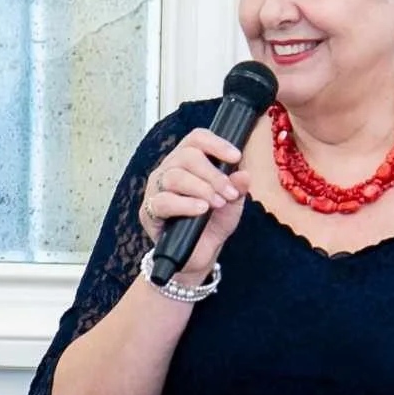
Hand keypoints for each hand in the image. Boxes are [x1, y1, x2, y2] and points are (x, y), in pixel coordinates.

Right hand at [138, 128, 250, 283]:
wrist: (199, 255)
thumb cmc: (211, 224)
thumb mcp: (232, 205)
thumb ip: (238, 188)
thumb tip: (244, 174)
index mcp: (187, 162)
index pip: (196, 138)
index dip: (216, 143)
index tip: (235, 157)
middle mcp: (169, 170)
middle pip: (187, 155)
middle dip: (213, 174)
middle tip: (229, 192)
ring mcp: (156, 189)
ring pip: (175, 176)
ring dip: (201, 188)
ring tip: (217, 203)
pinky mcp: (149, 211)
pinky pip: (164, 201)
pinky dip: (186, 204)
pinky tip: (201, 209)